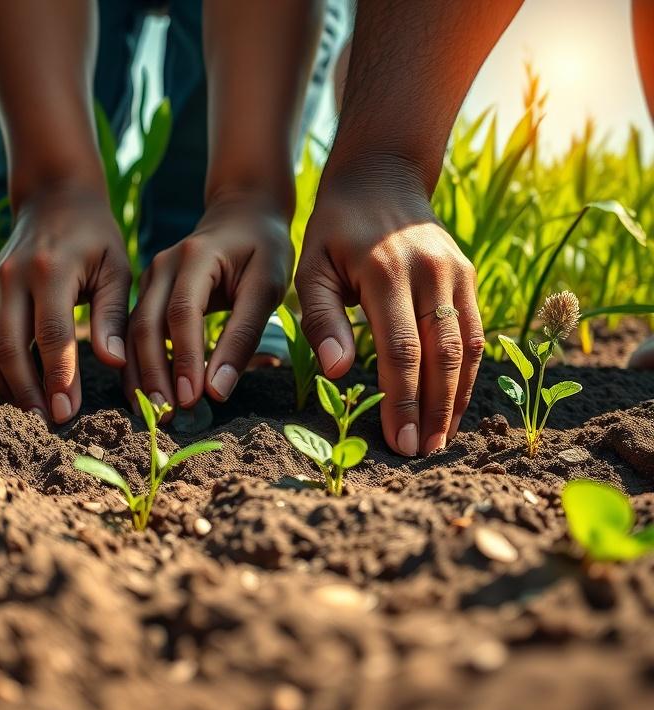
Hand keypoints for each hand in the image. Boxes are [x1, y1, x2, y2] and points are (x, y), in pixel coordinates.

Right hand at [0, 185, 130, 423]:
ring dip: (8, 388)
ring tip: (33, 415)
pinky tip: (17, 392)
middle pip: (10, 347)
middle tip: (48, 424)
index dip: (58, 377)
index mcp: (50, 269)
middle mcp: (12, 278)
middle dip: (28, 391)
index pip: (51, 333)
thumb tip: (114, 361)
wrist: (53, 198)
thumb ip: (113, 314)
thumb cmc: (95, 238)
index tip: (67, 412)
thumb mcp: (116, 268)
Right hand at [124, 194, 291, 414]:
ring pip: (133, 332)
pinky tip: (143, 395)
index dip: (185, 358)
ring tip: (152, 413)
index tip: (192, 398)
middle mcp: (162, 266)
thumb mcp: (268, 286)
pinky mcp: (147, 293)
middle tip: (166, 414)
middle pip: (147, 325)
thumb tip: (218, 390)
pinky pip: (134, 332)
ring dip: (140, 374)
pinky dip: (137, 364)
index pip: (183, 313)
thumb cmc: (264, 250)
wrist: (242, 213)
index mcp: (194, 257)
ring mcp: (149, 278)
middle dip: (154, 373)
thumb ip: (244, 335)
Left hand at [295, 165, 483, 455]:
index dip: (402, 402)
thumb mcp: (310, 268)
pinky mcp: (468, 276)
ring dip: (456, 399)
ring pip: (467, 348)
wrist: (380, 177)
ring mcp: (456, 273)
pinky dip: (469, 373)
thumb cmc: (333, 231)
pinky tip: (456, 403)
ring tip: (441, 440)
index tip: (397, 442)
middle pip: (441, 356)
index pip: (400, 351)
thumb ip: (320, 320)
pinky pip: (476, 332)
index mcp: (386, 273)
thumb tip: (338, 373)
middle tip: (421, 454)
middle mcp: (430, 273)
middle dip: (433, 411)